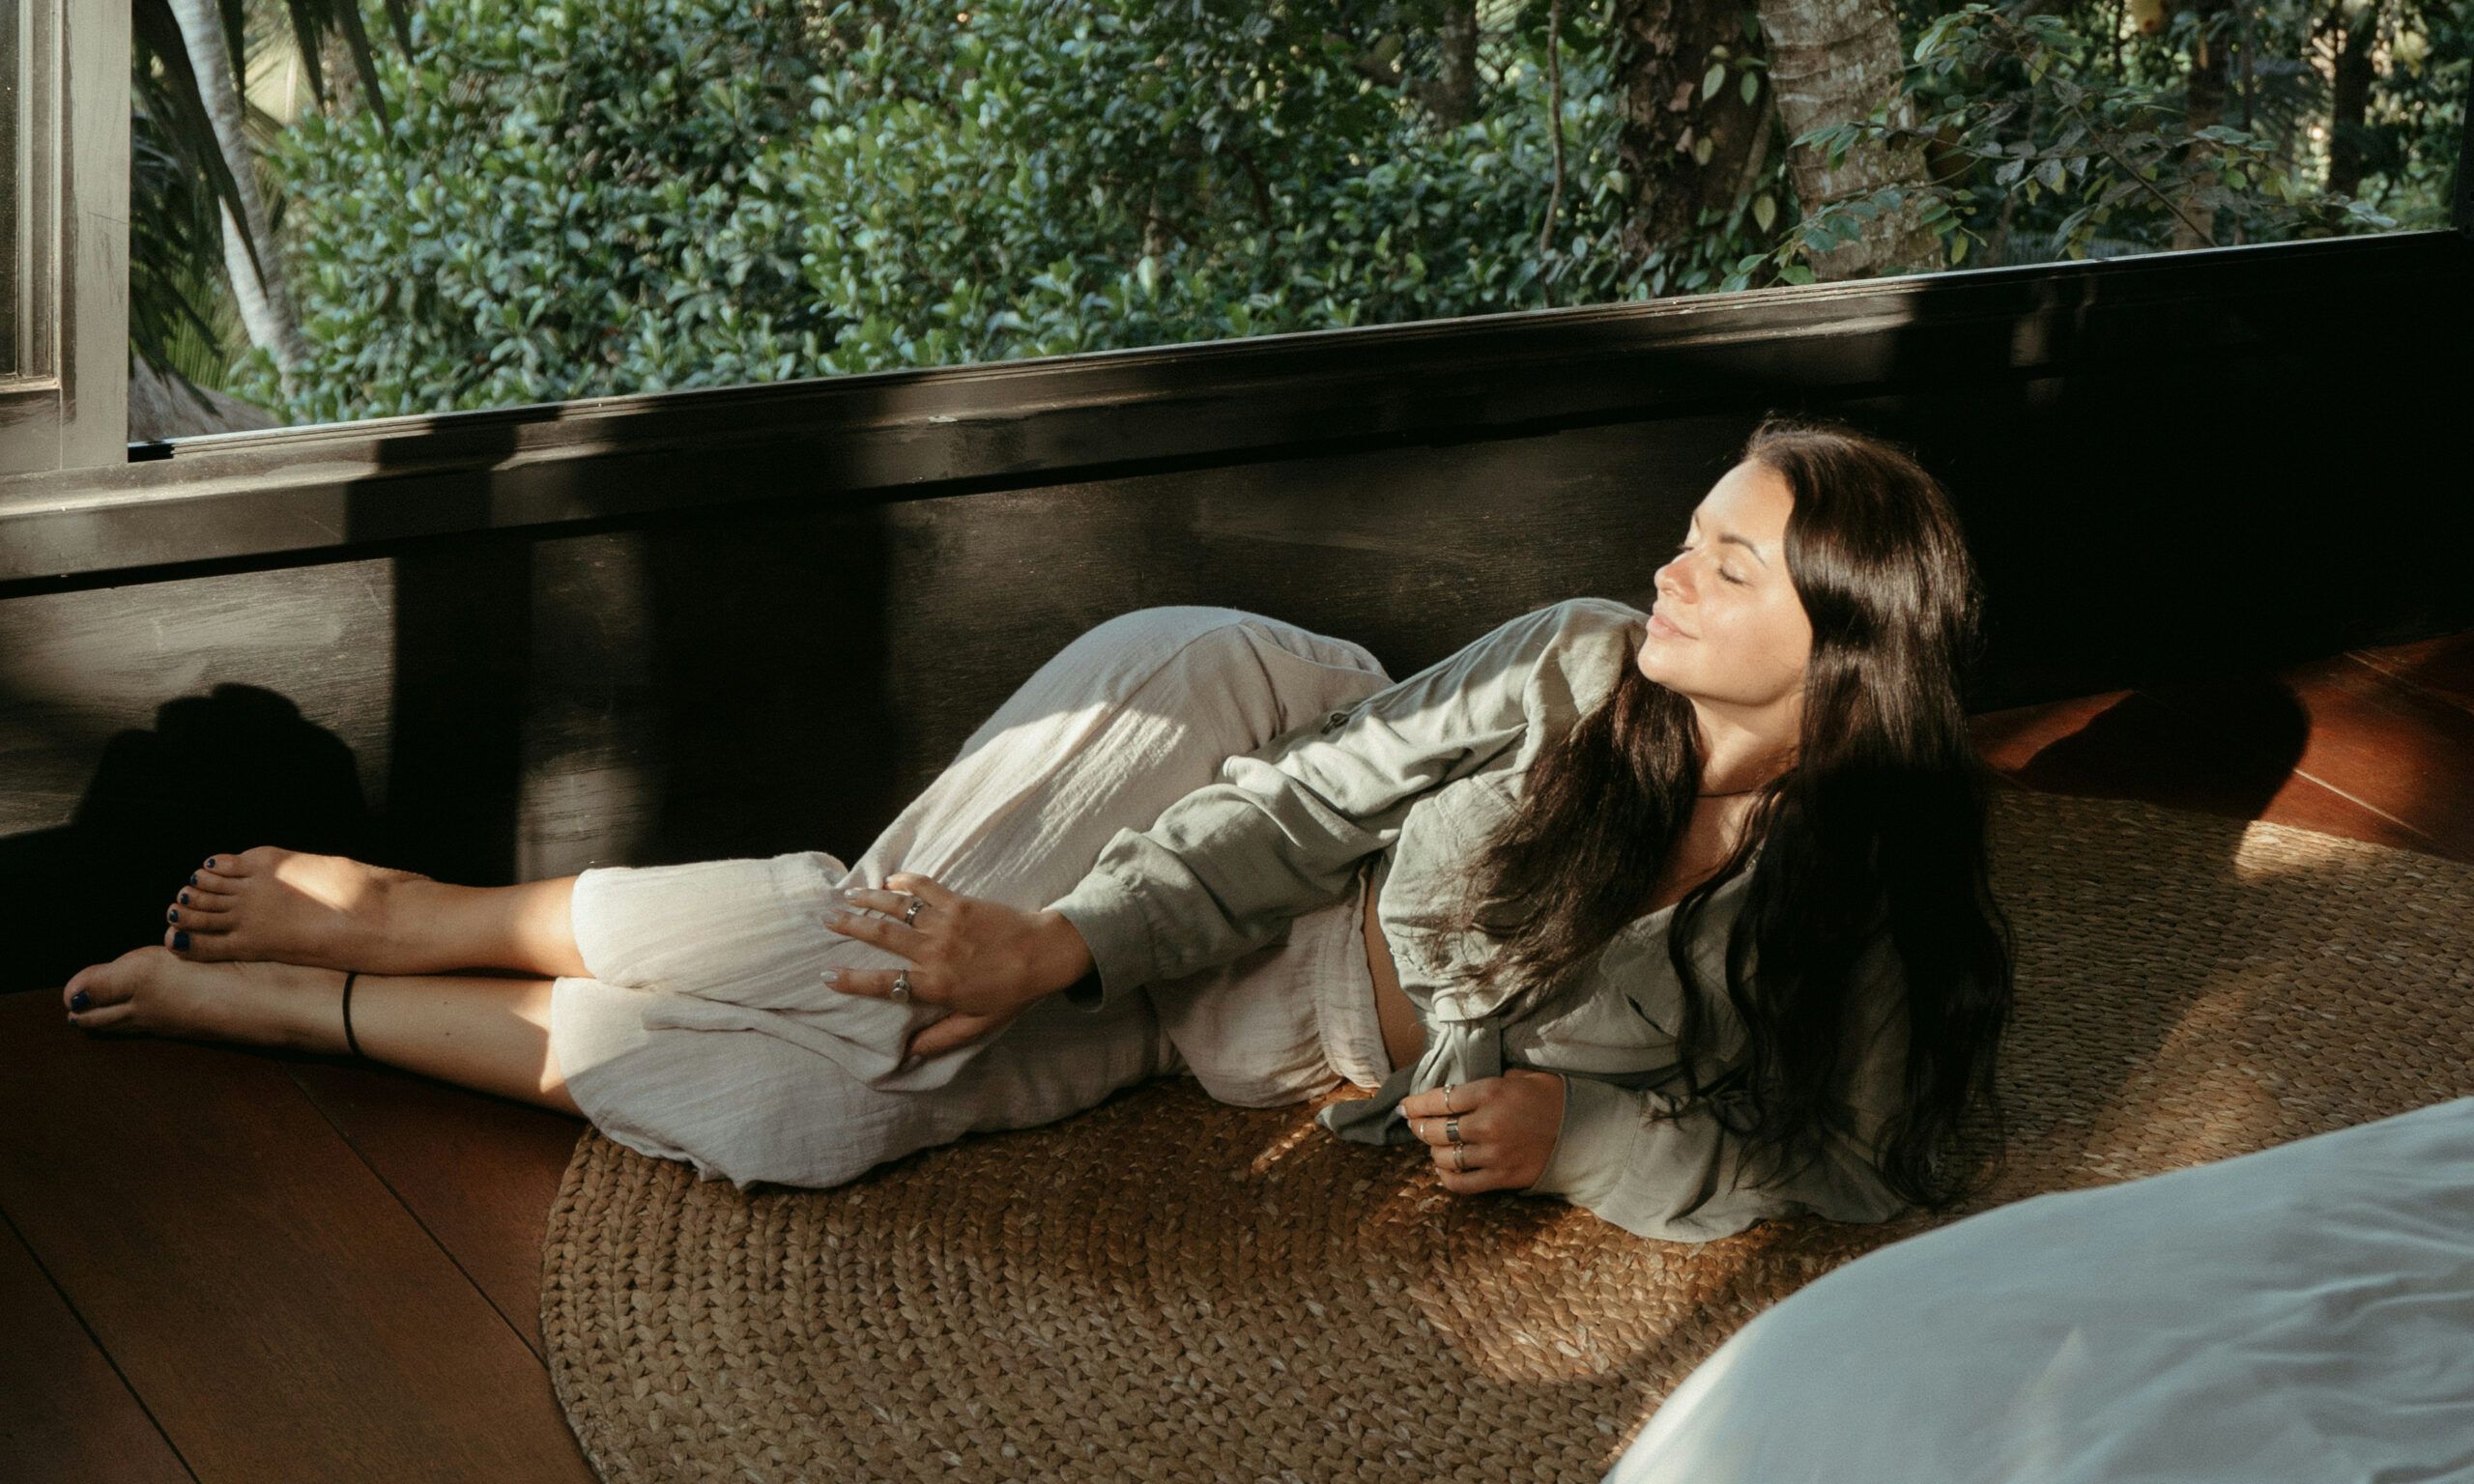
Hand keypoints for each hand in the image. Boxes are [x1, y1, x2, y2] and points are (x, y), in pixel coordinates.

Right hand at [819, 872, 1089, 1064]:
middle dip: (850, 927)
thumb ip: (942, 1038)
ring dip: (868, 900)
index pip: (884, 985)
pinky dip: (904, 881)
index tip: (827, 976)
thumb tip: (910, 1051)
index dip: (851, 981)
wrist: (1046, 953)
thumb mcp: (979, 1024)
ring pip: (896, 908)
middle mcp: (934, 952)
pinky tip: (890, 880)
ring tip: (846, 896)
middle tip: (826, 921)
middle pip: (881, 937)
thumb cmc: (1013, 992)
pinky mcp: (959, 902)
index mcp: (936, 985)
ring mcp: (946, 923)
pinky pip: (925, 887)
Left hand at [1397, 1069, 1567, 1193]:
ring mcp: (1493, 1154)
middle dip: (1419, 1128)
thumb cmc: (1555, 1098)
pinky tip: (1444, 1170)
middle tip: (1414, 1125)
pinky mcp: (1502, 1178)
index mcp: (1490, 1092)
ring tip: (1434, 1147)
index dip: (1416, 1104)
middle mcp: (1486, 1123)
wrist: (1589, 1131)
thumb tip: (1465, 1090)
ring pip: (1444, 1157)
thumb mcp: (1522, 1077)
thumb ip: (1491, 1082)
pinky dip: (1447, 1178)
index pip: (1439, 1099)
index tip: (1404, 1107)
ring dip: (1433, 1153)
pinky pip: (1462, 1184)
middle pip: (1435, 1130)